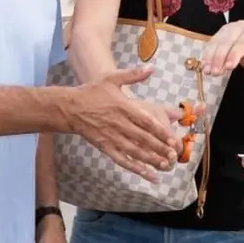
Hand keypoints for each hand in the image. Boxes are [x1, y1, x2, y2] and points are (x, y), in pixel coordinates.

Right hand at [63, 66, 181, 180]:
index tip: (172, 138)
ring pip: (134, 151)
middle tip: (174, 155)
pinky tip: (147, 174)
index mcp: (123, 107)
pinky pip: (121, 160)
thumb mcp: (112, 79)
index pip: (145, 121)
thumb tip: (152, 67)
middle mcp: (119, 124)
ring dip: (150, 160)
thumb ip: (133, 74)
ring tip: (165, 165)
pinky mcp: (104, 147)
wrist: (69, 108)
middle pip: (142, 138)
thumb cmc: (92, 92)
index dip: (160, 131)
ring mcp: (111, 137)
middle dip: (159, 148)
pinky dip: (135, 168)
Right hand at [203, 20, 243, 82]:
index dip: (235, 54)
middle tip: (215, 73)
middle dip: (219, 58)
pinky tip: (205, 66)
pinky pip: (211, 43)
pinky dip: (207, 55)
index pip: (243, 42)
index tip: (228, 67)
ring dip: (211, 57)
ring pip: (217, 42)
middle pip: (227, 42)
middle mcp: (240, 27)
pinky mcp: (220, 33)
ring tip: (208, 72)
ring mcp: (229, 29)